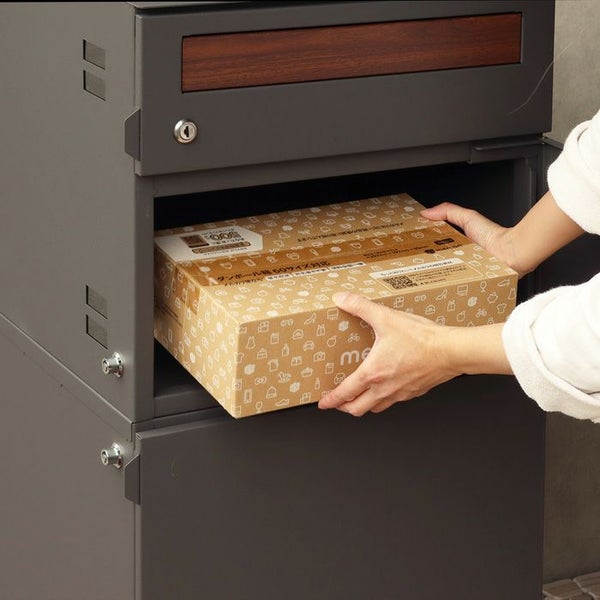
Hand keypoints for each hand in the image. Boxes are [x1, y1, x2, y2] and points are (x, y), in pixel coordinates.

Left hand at [318, 292, 459, 415]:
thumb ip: (361, 307)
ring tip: (359, 397)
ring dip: (364, 405)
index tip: (323, 403)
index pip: (345, 393)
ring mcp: (400, 393)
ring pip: (376, 408)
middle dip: (345, 407)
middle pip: (358, 409)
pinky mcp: (414, 392)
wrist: (452, 351)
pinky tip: (385, 387)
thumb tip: (341, 299)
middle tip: (338, 402)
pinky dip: (383, 399)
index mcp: (373, 373)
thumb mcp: (386, 317)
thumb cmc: (422, 339)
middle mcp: (384, 388)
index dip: (331, 400)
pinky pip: (394, 401)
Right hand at [420, 203, 525, 276]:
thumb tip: (427, 212)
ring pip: (443, 271)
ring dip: (433, 272)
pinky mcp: (466, 280)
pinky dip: (445, 282)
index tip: (411, 241)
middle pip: (436, 258)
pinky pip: (453, 281)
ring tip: (421, 271)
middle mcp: (459, 256)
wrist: (510, 254)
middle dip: (424, 259)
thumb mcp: (468, 218)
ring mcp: (462, 269)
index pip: (436, 242)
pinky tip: (437, 281)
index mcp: (458, 241)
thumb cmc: (494, 237)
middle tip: (412, 259)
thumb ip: (448, 211)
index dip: (423, 242)